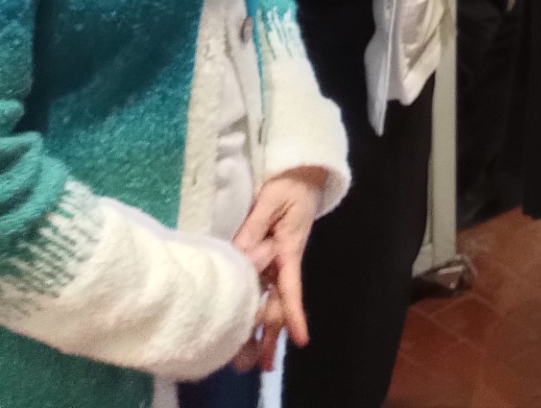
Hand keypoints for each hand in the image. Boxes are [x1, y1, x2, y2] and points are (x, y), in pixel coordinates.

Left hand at [230, 167, 326, 360]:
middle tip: (262, 365)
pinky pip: (263, 287)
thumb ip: (253, 227)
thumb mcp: (271, 201)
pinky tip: (247, 324)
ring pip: (272, 301)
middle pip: (280, 304)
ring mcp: (278, 261)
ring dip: (265, 329)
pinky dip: (257, 308)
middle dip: (273, 335)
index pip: (292, 288)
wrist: (301, 174)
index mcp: (289, 249)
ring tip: (254, 358)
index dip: (295, 315)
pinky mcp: (269, 256)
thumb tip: (239, 256)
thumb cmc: (288, 185)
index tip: (301, 340)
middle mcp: (285, 261)